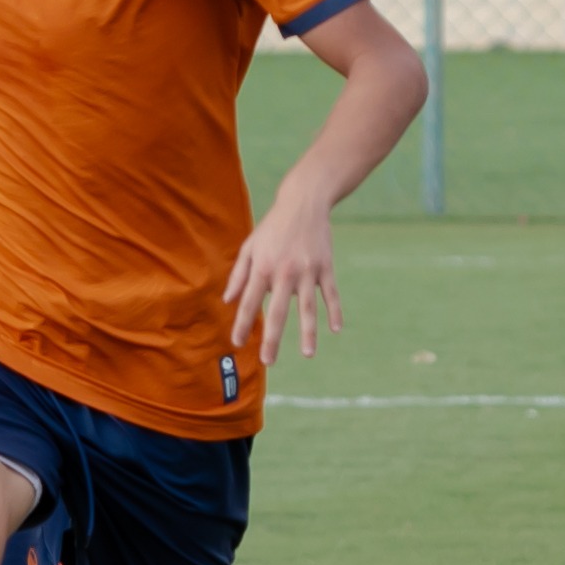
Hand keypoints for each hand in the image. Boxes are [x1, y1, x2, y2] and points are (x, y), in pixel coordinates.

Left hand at [223, 194, 345, 369]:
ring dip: (307, 333)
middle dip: (271, 339)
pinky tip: (335, 329)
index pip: (249, 303)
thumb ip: (238, 275)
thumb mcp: (250, 247)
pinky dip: (334, 311)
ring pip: (307, 308)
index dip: (242, 324)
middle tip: (267, 361)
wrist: (303, 202)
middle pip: (277, 312)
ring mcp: (308, 271)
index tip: (238, 343)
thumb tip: (228, 301)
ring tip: (307, 354)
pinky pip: (330, 294)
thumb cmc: (272, 227)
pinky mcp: (325, 267)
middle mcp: (284, 272)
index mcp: (262, 268)